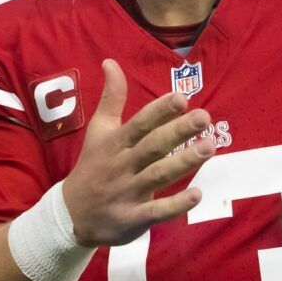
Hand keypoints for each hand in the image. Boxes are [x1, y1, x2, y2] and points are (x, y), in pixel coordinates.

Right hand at [61, 59, 213, 248]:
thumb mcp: (98, 131)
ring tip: (210, 147)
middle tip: (204, 118)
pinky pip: (156, 211)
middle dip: (178, 131)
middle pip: (152, 146)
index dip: (160, 111)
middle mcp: (122, 165)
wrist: (71, 215)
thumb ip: (111, 98)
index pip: (140, 123)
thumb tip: (111, 62)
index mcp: (115, 142)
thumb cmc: (93, 166)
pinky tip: (198, 194)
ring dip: (184, 161)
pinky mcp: (133, 218)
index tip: (182, 98)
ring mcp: (128, 192)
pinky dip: (176, 205)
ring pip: (158, 175)